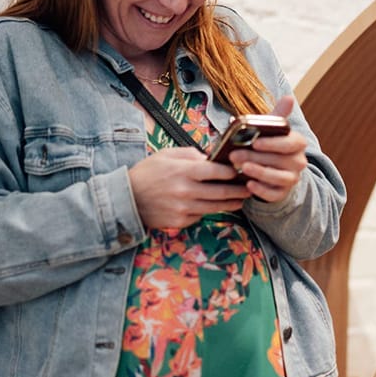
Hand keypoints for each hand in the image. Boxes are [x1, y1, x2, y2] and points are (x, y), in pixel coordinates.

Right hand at [128, 146, 247, 229]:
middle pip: (222, 192)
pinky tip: (216, 206)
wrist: (125, 199)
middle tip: (250, 188)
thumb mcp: (167, 155)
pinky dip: (209, 210)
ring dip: (232, 204)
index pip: (217, 171)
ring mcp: (184, 209)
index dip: (233, 171)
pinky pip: (201, 215)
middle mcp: (186, 191)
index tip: (242, 170)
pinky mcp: (180, 222)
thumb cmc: (147, 173)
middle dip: (239, 190)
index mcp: (184, 171)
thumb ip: (191, 155)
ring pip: (216, 207)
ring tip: (241, 200)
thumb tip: (212, 157)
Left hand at [222, 96, 307, 203]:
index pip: (291, 142)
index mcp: (297, 143)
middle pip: (280, 160)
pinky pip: (274, 193)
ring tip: (242, 169)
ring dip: (259, 172)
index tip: (255, 142)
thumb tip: (289, 97)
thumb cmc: (268, 146)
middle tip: (235, 155)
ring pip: (278, 177)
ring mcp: (292, 178)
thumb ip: (277, 116)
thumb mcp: (271, 131)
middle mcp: (299, 161)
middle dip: (256, 157)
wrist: (273, 171)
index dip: (273, 143)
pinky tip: (248, 185)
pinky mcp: (283, 193)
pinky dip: (261, 190)